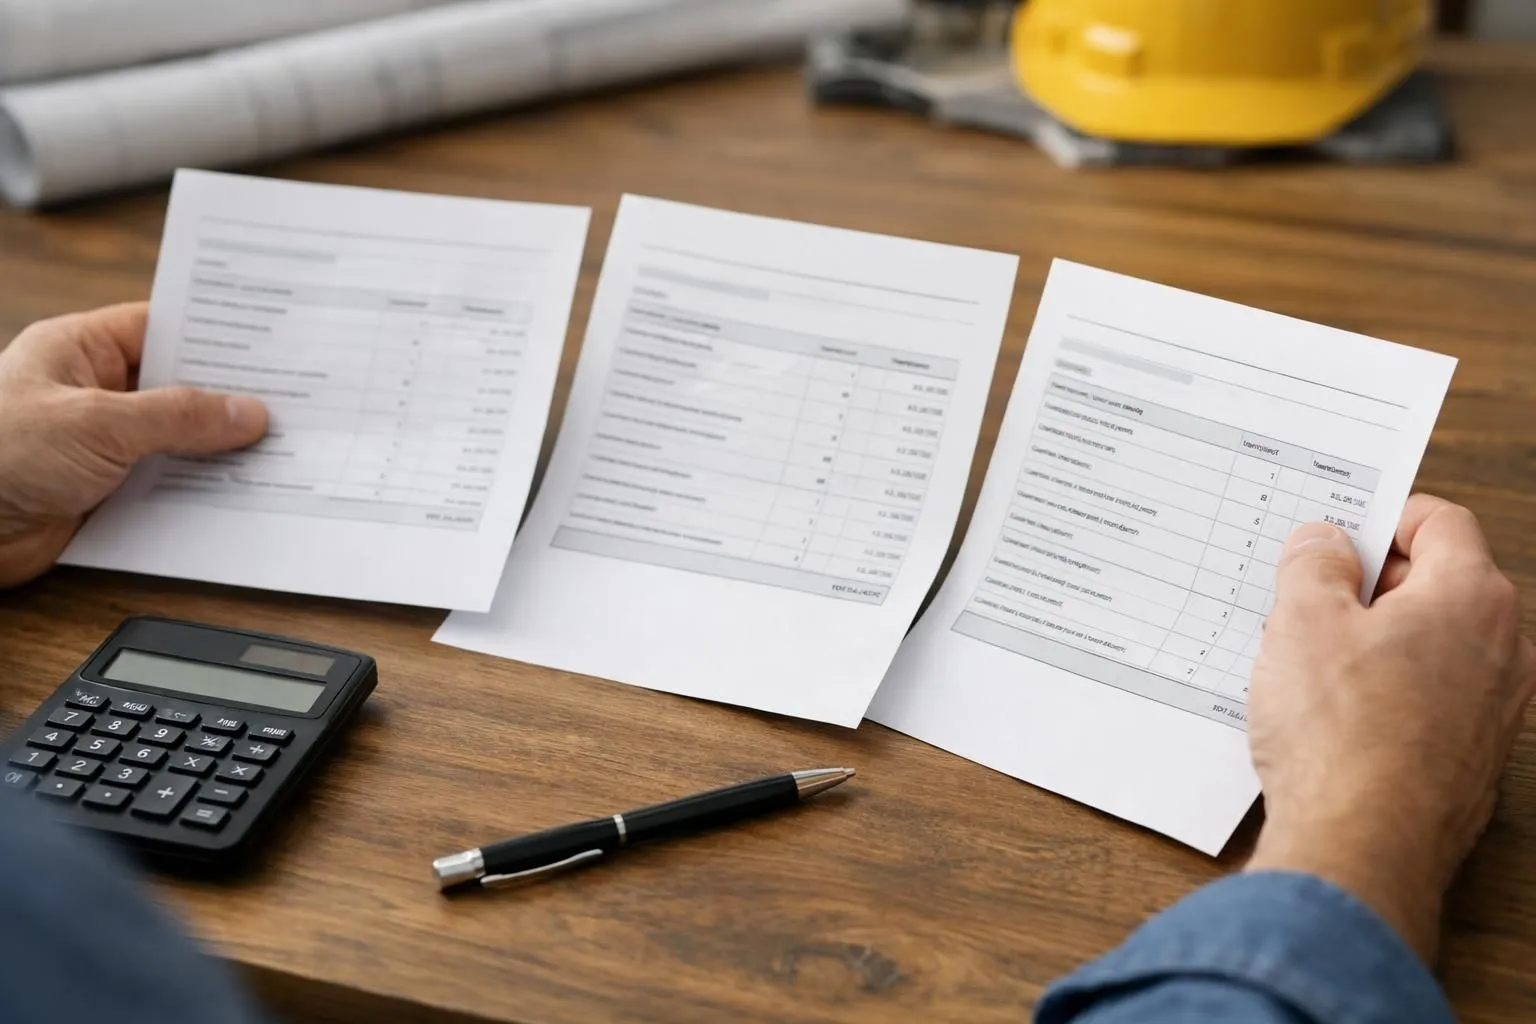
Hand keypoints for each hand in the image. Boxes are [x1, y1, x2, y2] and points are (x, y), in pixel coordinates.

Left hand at [0, 303, 267, 585]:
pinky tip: (236, 498)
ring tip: (275, 454)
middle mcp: (92, 394)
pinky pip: (166, 489)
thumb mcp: (96, 423)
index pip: (163, 328)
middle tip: (290, 405)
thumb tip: (244, 411)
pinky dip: (199, 495)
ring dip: (217, 455)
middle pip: (178, 389)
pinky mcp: (104, 495)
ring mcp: (99, 446)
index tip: (273, 346)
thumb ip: (177, 416)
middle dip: (228, 401)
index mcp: (80, 350)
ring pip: (176, 444)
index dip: (218, 336)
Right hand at [1245, 495, 1535, 961]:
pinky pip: (1427, 701)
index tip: (1334, 537)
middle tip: (1304, 602)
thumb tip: (1325, 542)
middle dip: (1369, 586)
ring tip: (1307, 666)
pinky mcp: (1471, 759)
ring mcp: (1494, 710)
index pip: (1439, 521)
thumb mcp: (1300, 621)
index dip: (1380, 518)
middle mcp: (1502, 649)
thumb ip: (1313, 563)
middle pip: (1436, 584)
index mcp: (1471, 597)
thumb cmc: (1340, 736)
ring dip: (1373, 644)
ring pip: (1430, 646)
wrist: (1361, 847)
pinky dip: (1385, 695)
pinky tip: (1331, 718)